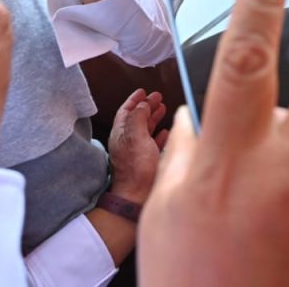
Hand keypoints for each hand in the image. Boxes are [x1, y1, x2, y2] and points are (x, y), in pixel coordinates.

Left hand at [107, 88, 168, 204]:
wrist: (138, 196)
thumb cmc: (136, 168)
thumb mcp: (135, 137)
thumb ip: (138, 117)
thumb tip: (142, 105)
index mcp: (121, 134)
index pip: (126, 111)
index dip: (134, 100)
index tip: (143, 91)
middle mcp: (128, 142)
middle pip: (137, 118)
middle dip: (147, 106)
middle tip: (157, 97)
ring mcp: (138, 152)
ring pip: (146, 130)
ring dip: (154, 118)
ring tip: (163, 109)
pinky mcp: (148, 162)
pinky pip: (154, 143)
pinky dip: (160, 135)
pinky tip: (167, 132)